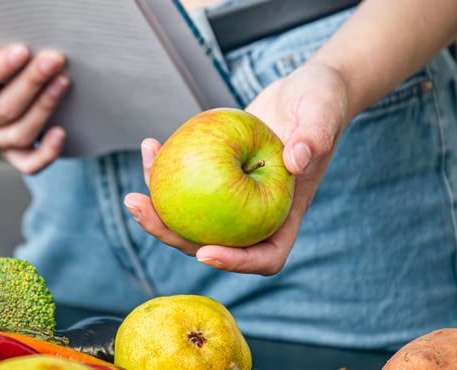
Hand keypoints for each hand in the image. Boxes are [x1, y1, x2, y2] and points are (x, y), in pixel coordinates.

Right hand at [0, 45, 70, 173]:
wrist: (5, 80)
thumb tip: (22, 39)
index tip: (22, 50)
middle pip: (1, 110)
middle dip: (31, 83)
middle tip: (53, 60)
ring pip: (18, 134)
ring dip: (45, 107)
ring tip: (63, 82)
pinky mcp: (14, 155)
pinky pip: (28, 165)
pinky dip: (47, 153)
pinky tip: (60, 132)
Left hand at [123, 62, 349, 274]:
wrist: (304, 88)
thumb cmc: (321, 101)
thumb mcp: (323, 113)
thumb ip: (315, 136)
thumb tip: (295, 161)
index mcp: (286, 213)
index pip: (265, 256)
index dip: (235, 263)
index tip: (205, 252)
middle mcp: (257, 213)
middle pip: (214, 242)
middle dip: (172, 235)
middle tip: (138, 208)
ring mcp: (235, 196)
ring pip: (193, 218)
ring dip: (159, 209)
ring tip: (133, 191)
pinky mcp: (218, 174)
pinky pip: (187, 183)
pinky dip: (166, 171)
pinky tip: (151, 146)